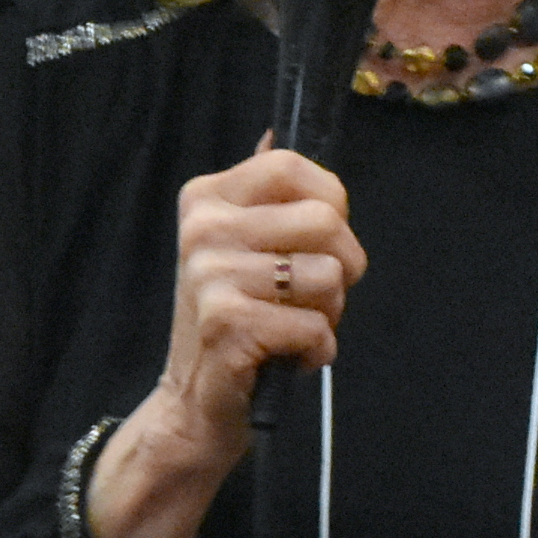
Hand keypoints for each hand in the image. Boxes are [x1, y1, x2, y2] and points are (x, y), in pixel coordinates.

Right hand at [86, 143, 366, 537]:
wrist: (194, 405)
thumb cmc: (236, 321)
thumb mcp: (244, 248)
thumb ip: (267, 198)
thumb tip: (276, 132)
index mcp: (205, 198)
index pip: (292, 165)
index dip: (331, 202)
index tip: (320, 239)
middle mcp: (202, 229)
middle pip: (327, 220)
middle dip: (343, 267)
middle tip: (311, 297)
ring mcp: (210, 276)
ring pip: (330, 276)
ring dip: (328, 315)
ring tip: (290, 328)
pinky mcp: (228, 325)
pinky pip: (317, 328)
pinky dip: (316, 352)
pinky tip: (284, 358)